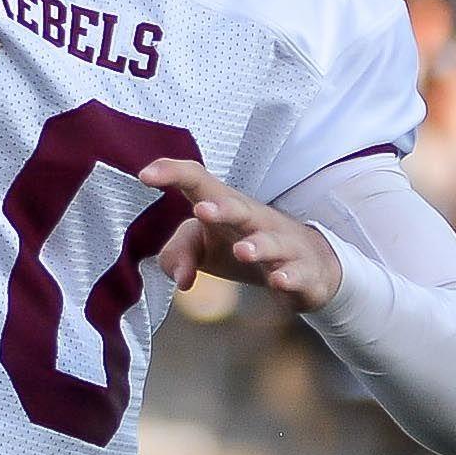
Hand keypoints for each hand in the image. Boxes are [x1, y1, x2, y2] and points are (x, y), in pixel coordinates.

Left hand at [139, 158, 341, 312]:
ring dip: (259, 246)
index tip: (146, 176)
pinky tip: (279, 280)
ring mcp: (284, 246)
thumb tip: (180, 279)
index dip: (173, 174)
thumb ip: (178, 255)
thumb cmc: (244, 246)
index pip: (199, 182)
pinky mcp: (304, 273)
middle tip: (201, 210)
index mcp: (226, 207)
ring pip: (273, 241)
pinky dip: (290, 277)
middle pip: (240, 208)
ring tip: (242, 250)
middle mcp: (256, 220)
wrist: (309, 264)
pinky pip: (298, 274)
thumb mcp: (204, 249)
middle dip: (223, 209)